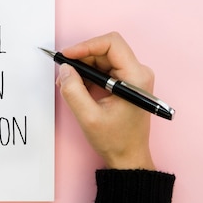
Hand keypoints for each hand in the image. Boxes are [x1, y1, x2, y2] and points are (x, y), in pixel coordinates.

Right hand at [56, 32, 155, 169]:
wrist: (129, 158)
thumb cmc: (115, 141)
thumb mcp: (88, 117)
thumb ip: (73, 90)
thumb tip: (65, 68)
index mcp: (136, 77)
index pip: (111, 44)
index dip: (86, 45)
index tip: (68, 55)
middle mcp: (138, 73)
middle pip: (105, 50)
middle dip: (82, 58)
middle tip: (63, 71)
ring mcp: (133, 77)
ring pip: (103, 58)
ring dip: (83, 67)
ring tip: (68, 83)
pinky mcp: (126, 82)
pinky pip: (104, 68)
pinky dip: (88, 74)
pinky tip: (77, 87)